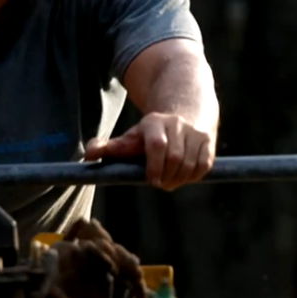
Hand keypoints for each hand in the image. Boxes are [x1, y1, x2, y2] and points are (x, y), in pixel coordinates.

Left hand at [84, 112, 215, 189]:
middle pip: (175, 158)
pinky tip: (185, 177)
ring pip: (190, 163)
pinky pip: (204, 165)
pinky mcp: (209, 141)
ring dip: (180, 179)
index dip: (154, 166)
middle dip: (167, 177)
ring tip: (170, 183)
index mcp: (153, 123)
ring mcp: (195, 132)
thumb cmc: (148, 134)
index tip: (151, 181)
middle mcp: (176, 124)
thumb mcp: (128, 137)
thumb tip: (88, 155)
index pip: (156, 145)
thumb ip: (108, 148)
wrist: (183, 113)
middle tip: (159, 185)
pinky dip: (194, 176)